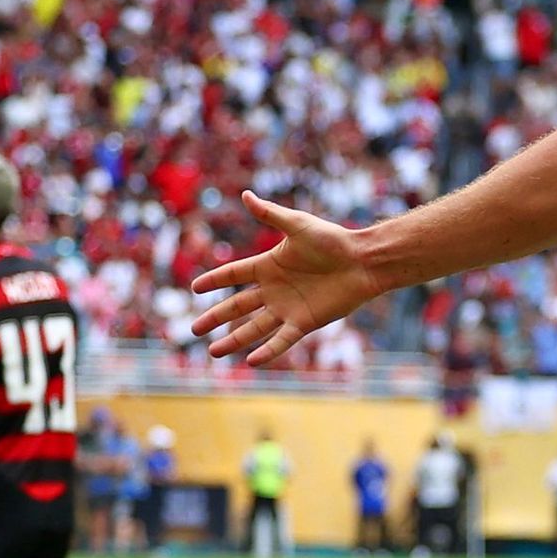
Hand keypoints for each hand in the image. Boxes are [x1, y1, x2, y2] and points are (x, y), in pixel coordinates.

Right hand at [191, 192, 385, 366]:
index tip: (194, 287)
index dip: (215, 280)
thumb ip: (271, 215)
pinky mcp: (304, 322)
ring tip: (213, 352)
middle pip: (238, 306)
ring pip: (254, 327)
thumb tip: (245, 195)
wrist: (362, 261)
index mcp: (269, 265)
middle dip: (215, 318)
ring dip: (234, 340)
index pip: (234, 274)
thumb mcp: (298, 225)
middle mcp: (275, 289)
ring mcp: (288, 308)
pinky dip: (268, 351)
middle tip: (194, 330)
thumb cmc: (333, 240)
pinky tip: (250, 361)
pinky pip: (282, 340)